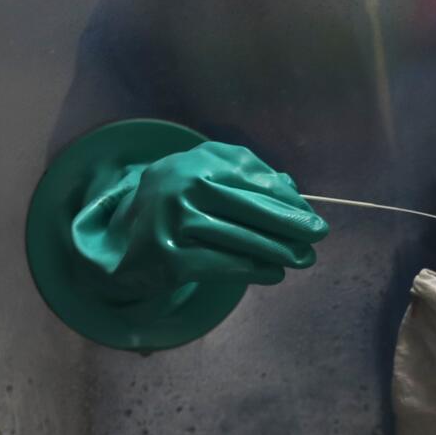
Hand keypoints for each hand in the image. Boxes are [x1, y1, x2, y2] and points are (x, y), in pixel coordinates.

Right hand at [71, 141, 328, 303]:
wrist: (117, 243)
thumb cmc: (174, 207)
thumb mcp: (203, 179)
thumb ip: (243, 177)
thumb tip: (290, 187)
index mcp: (195, 161)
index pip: (252, 179)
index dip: (286, 198)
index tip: (310, 213)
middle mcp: (182, 186)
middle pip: (249, 206)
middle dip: (289, 224)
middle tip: (317, 235)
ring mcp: (173, 221)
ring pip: (240, 238)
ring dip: (278, 251)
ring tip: (303, 259)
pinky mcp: (169, 257)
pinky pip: (223, 264)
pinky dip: (253, 270)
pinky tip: (273, 273)